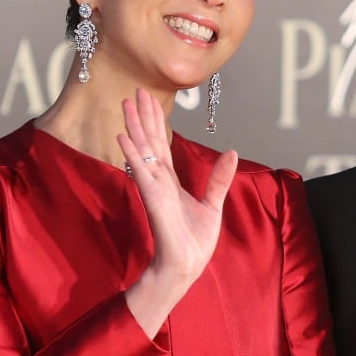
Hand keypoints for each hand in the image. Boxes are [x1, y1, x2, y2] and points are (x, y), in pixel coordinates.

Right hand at [118, 89, 237, 335]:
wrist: (186, 265)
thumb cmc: (194, 240)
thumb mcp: (213, 204)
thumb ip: (219, 179)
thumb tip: (232, 153)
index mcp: (171, 182)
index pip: (161, 146)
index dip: (155, 123)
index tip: (149, 100)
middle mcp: (159, 181)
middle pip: (150, 142)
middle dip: (143, 117)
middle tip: (135, 91)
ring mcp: (155, 189)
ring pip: (143, 152)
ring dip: (134, 128)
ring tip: (126, 104)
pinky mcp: (154, 200)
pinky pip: (142, 173)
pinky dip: (133, 155)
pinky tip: (123, 136)